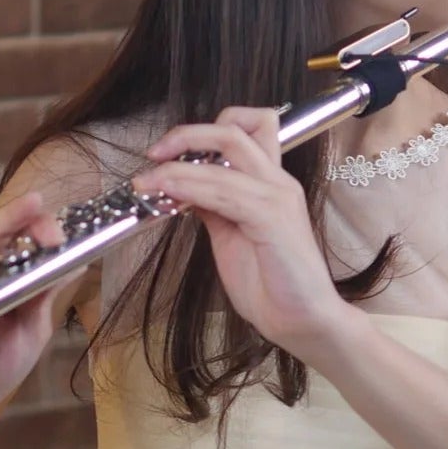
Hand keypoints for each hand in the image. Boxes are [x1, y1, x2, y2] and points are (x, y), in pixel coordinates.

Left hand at [134, 106, 348, 359]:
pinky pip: (224, 191)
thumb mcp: (230, 236)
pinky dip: (190, 187)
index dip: (203, 130)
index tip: (167, 151)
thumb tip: (181, 187)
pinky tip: (169, 198)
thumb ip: (213, 206)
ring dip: (176, 166)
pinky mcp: (273, 218)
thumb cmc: (271, 284)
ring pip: (225, 154)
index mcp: (270, 182)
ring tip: (146, 183)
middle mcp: (277, 181)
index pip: (247, 128)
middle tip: (154, 154)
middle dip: (186, 134)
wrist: (301, 320)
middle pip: (234, 129)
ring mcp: (278, 196)